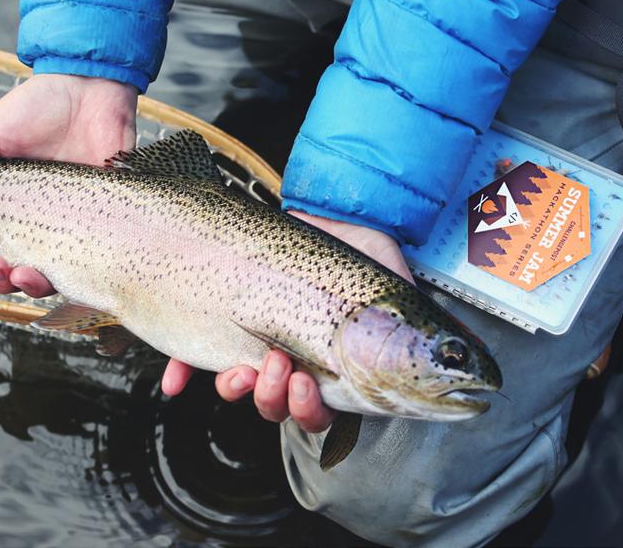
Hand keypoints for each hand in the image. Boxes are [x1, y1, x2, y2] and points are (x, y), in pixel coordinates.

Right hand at [0, 74, 137, 295]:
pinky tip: (60, 270)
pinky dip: (73, 278)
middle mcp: (33, 223)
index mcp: (1, 206)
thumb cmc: (37, 109)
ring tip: (22, 271)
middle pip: (8, 273)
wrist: (91, 91)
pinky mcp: (102, 225)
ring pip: (46, 278)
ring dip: (28, 285)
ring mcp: (69, 227)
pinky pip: (89, 265)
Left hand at [162, 210, 413, 432]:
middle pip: (278, 408)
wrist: (331, 210)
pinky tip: (176, 380)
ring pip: (242, 388)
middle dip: (272, 398)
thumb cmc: (366, 250)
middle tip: (278, 365)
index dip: (309, 412)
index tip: (305, 387)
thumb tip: (446, 357)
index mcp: (337, 367)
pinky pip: (198, 358)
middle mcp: (297, 363)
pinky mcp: (228, 322)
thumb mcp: (391, 284)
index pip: (322, 412)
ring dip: (237, 388)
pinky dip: (184, 372)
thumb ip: (408, 319)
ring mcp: (260, 344)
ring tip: (242, 363)